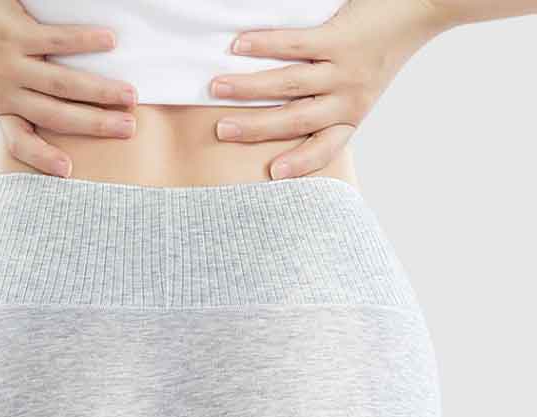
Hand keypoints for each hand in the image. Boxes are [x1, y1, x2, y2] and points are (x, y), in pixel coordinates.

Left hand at [0, 0, 136, 176]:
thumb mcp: (2, 81)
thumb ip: (31, 100)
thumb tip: (79, 123)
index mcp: (2, 106)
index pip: (18, 141)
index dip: (41, 158)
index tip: (68, 171)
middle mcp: (4, 89)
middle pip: (55, 115)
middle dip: (95, 125)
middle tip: (128, 128)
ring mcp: (8, 61)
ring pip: (59, 82)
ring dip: (98, 90)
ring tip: (130, 94)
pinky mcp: (14, 30)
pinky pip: (55, 39)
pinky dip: (84, 41)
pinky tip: (110, 41)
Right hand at [210, 0, 451, 178]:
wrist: (424, 6)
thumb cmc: (385, 48)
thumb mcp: (364, 88)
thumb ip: (330, 103)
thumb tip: (283, 111)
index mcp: (351, 114)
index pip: (324, 147)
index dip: (299, 163)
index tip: (273, 174)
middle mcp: (347, 98)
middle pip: (294, 119)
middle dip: (254, 128)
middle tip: (221, 132)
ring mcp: (343, 68)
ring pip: (289, 84)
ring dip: (249, 88)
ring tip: (217, 87)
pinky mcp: (340, 37)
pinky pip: (296, 45)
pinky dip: (265, 46)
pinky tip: (239, 46)